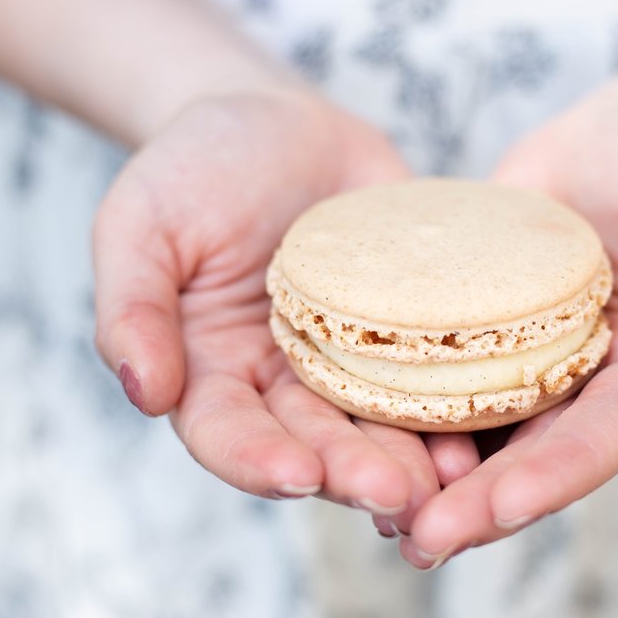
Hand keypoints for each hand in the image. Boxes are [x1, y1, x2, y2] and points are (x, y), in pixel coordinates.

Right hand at [93, 93, 440, 529]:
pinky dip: (456, 401)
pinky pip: (431, 369)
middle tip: (397, 495)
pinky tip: (485, 423)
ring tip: (450, 480)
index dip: (258, 459)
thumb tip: (145, 391)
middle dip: (353, 472)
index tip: (297, 475)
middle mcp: (282, 381)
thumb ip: (132, 308)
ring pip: (379, 422)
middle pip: (315, 443)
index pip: (227, 433)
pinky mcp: (404, 330)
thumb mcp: (140, 225)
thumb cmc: (194, 167)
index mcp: (212, 371)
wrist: (277, 122)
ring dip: (412, 457)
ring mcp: (349, 359)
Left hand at [399, 93, 617, 567]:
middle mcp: (580, 381)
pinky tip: (350, 424)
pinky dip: (398, 397)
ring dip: (427, 470)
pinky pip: (435, 361)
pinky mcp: (474, 319)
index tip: (499, 506)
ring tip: (373, 510)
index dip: (554, 473)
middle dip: (477, 502)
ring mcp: (522, 354)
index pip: (601, 436)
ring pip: (474, 424)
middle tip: (419, 540)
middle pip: (528, 452)